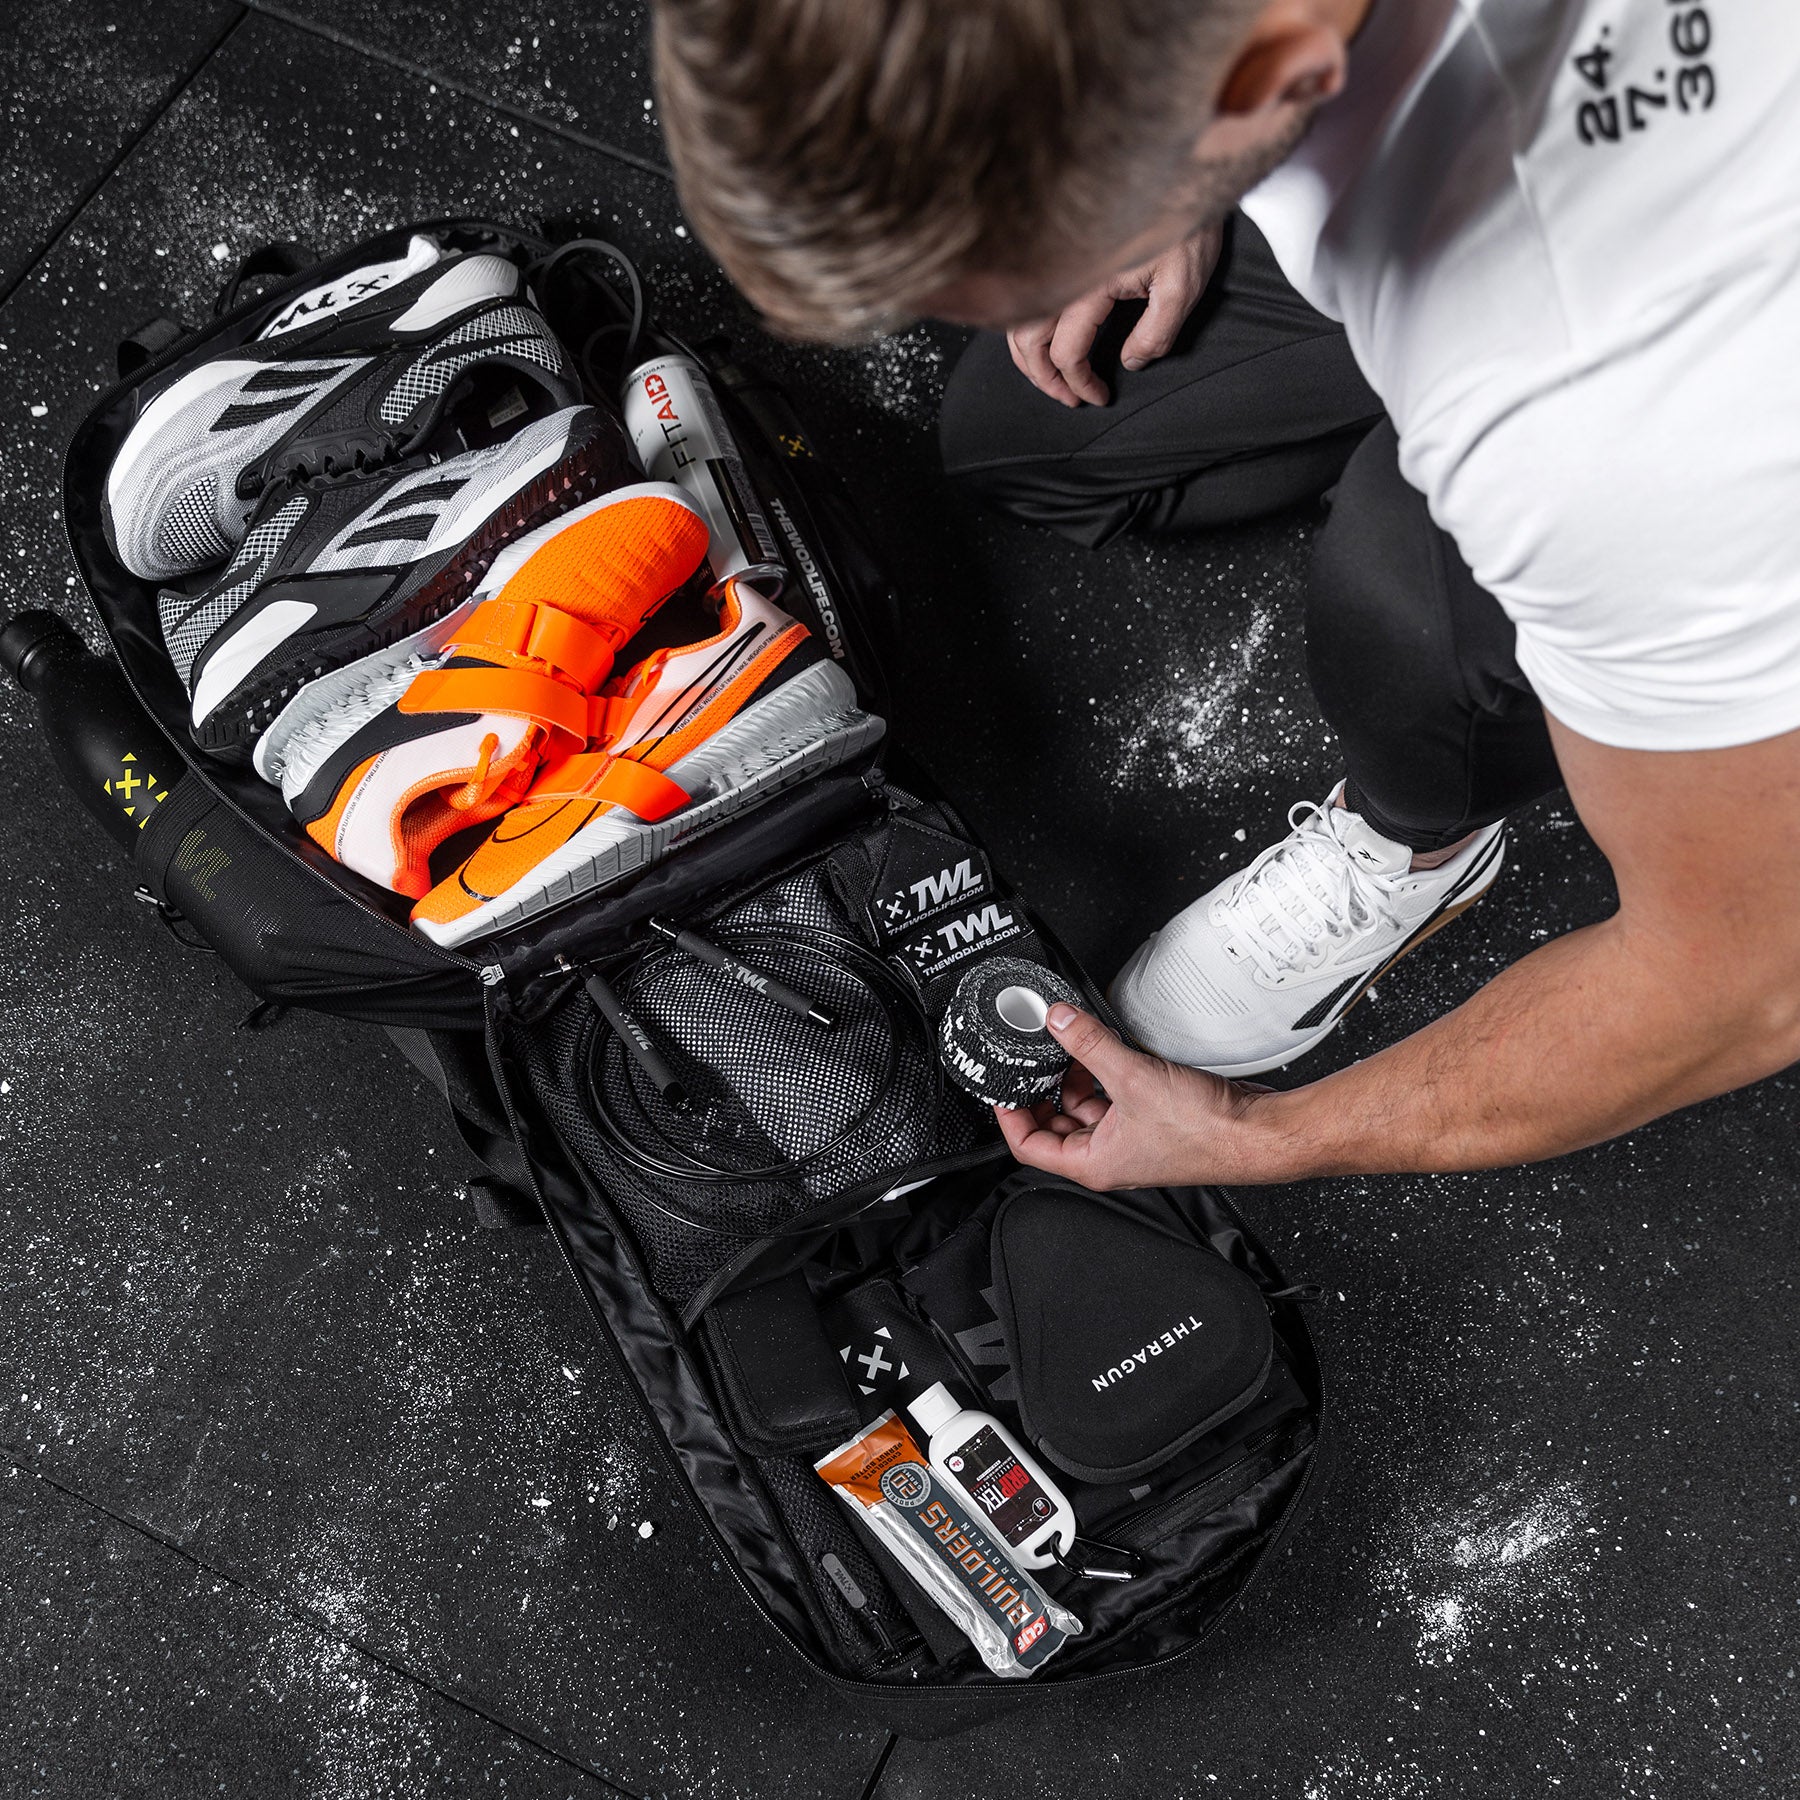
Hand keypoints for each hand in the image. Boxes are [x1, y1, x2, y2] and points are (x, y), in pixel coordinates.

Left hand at [993, 1003, 1274, 1188]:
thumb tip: (1058, 1021)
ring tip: (1070, 1046)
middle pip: (1055, 1124)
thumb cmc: (1206, 1132)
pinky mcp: (1152, 1122)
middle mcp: (1109, 1156)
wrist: (1255, 1134)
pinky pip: (1114, 1098)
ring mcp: (1131, 1140)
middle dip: (1044, 1089)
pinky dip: (1105, 1075)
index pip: (1028, 1145)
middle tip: (1036, 1057)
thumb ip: (1089, 1045)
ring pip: (1086, 1108)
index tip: (1001, 1087)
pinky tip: (1107, 1051)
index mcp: (1092, 1163)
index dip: (1009, 1114)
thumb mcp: (1132, 1077)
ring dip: (1076, 1078)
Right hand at [1006, 225, 1223, 407]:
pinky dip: (1026, 327)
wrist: (1182, 178)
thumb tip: (1129, 362)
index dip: (1079, 382)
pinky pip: (1027, 298)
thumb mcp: (1183, 285)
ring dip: (1029, 356)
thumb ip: (1157, 333)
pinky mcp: (1060, 254)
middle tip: (1069, 398)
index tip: (1098, 396)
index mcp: (1089, 285)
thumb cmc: (1185, 227)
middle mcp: (1064, 273)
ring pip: (1019, 320)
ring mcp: (1057, 262)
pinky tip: (1043, 340)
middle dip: (1044, 378)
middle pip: (1029, 341)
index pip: (1067, 351)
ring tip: (1051, 377)